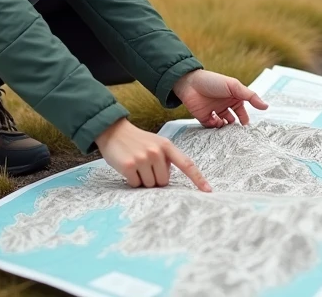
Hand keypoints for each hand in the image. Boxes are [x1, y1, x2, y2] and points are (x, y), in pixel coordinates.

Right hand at [95, 118, 210, 191]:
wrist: (113, 130)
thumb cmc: (137, 141)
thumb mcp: (156, 143)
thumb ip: (166, 158)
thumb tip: (169, 180)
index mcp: (167, 145)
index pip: (186, 164)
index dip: (198, 179)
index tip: (208, 191)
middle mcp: (157, 151)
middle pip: (164, 181)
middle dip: (155, 178)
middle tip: (145, 166)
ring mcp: (143, 158)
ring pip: (150, 185)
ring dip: (143, 180)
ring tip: (136, 165)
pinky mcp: (130, 165)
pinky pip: (136, 184)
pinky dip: (132, 181)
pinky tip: (128, 168)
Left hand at [173, 69, 268, 127]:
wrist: (189, 83)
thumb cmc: (213, 81)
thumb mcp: (234, 87)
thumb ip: (250, 97)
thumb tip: (266, 106)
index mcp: (233, 98)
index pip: (242, 112)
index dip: (245, 120)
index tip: (248, 129)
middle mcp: (224, 105)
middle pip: (233, 121)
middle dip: (236, 128)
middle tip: (239, 135)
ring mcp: (214, 111)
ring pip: (223, 125)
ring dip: (226, 129)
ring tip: (228, 131)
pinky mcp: (203, 116)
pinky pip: (211, 126)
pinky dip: (215, 127)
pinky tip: (217, 123)